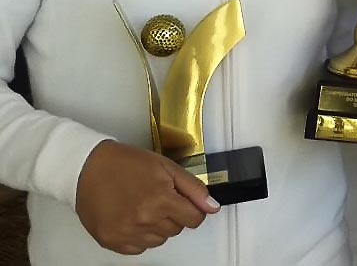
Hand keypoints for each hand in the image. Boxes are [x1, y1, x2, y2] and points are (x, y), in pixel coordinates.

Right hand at [75, 140, 218, 254]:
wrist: (87, 167)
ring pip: (159, 240)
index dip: (192, 209)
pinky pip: (138, 248)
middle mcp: (144, 220)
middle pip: (177, 230)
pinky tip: (131, 217)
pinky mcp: (111, 241)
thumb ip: (193, 189)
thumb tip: (213, 207)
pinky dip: (139, 236)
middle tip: (157, 197)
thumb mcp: (166, 167)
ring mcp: (126, 233)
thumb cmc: (126, 163)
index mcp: (161, 200)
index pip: (194, 219)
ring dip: (156, 226)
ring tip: (142, 205)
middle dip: (173, 214)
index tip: (182, 201)